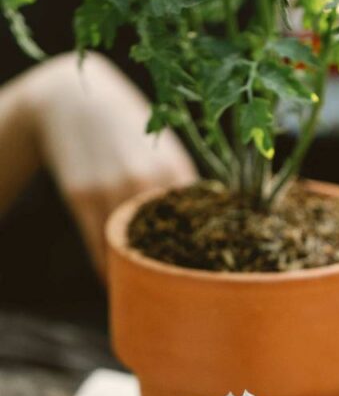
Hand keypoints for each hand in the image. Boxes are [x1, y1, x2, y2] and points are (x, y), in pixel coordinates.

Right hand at [21, 53, 196, 278]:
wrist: (69, 101)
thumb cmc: (127, 127)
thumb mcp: (161, 147)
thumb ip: (181, 182)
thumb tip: (210, 223)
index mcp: (174, 168)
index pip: (198, 222)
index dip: (203, 252)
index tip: (211, 276)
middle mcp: (146, 179)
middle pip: (165, 242)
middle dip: (172, 270)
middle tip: (181, 294)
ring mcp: (111, 189)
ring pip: (128, 248)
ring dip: (137, 274)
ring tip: (147, 290)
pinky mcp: (82, 196)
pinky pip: (98, 246)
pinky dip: (108, 269)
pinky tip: (116, 280)